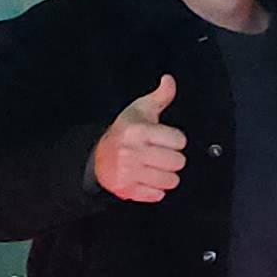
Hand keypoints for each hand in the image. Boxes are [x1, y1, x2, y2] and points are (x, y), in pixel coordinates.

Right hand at [91, 74, 184, 202]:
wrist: (97, 157)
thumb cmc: (124, 133)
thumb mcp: (140, 111)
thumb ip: (160, 97)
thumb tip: (169, 80)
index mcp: (138, 131)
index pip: (179, 140)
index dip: (176, 140)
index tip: (165, 139)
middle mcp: (132, 152)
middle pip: (178, 162)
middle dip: (173, 159)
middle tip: (160, 155)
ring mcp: (129, 172)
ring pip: (171, 181)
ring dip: (167, 176)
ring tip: (155, 168)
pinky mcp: (127, 190)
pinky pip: (157, 195)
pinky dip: (156, 190)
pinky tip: (147, 179)